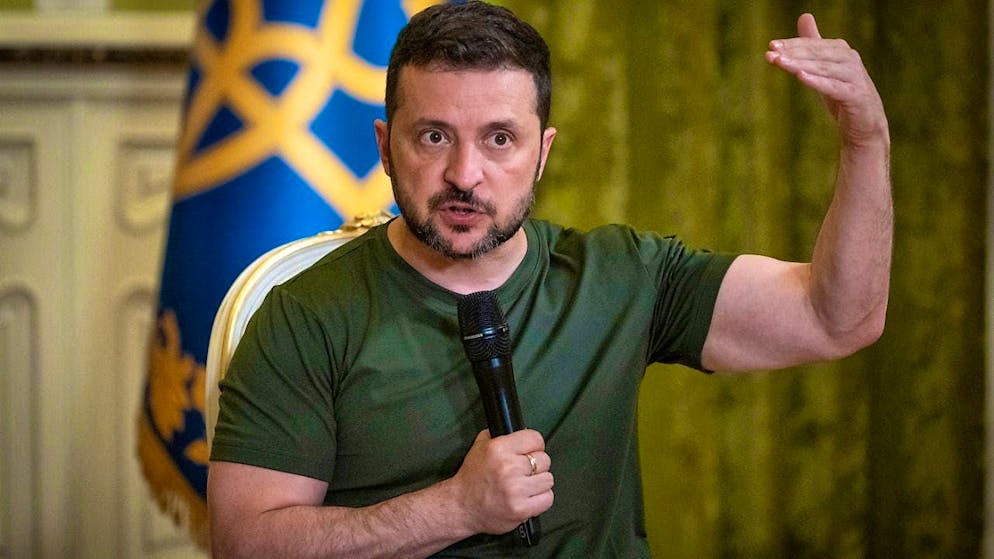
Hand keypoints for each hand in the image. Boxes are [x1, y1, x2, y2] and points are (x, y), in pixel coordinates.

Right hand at [450, 429, 553, 534]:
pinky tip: (527, 497)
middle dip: (536, 465)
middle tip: (523, 472)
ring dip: (538, 483)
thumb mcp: (480, 446)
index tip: (530, 451)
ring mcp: (516, 490)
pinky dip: (540, 499)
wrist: (461, 507)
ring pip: (548, 479)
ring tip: (524, 486)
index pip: (535, 438)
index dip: (534, 445)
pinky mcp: (521, 509)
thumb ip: (500, 435)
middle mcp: (508, 467)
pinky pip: (547, 498)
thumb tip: (521, 430)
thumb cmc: (472, 478)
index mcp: (498, 448)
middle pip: (544, 459)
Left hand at [766, 13, 887, 147]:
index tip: (771, 45)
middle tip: (771, 54)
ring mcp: (854, 77)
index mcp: (841, 51)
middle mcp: (849, 60)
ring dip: (800, 65)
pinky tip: (801, 77)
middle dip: (793, 53)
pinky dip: (818, 82)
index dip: (792, 44)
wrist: (866, 123)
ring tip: (781, 63)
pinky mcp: (856, 96)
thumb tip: (804, 16)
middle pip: (817, 54)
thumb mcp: (824, 68)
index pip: (813, 45)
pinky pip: (834, 88)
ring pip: (823, 69)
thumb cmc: (842, 93)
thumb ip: (814, 44)